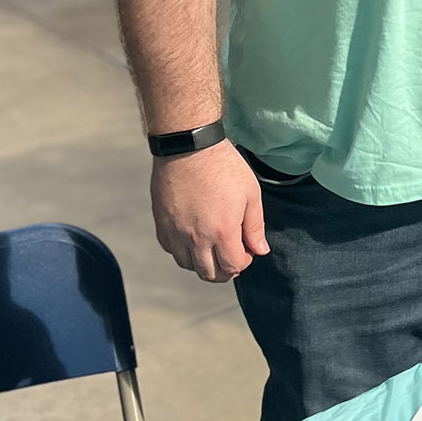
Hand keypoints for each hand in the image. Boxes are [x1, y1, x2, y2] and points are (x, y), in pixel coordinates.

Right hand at [151, 138, 268, 281]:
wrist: (189, 147)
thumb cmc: (224, 167)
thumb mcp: (250, 193)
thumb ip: (255, 226)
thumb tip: (260, 250)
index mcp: (222, 232)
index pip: (232, 267)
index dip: (243, 263)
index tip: (246, 250)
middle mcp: (196, 238)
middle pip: (209, 274)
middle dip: (224, 270)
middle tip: (231, 254)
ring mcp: (176, 232)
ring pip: (188, 265)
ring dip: (203, 262)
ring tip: (212, 245)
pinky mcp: (162, 224)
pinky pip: (171, 250)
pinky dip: (183, 250)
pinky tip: (193, 236)